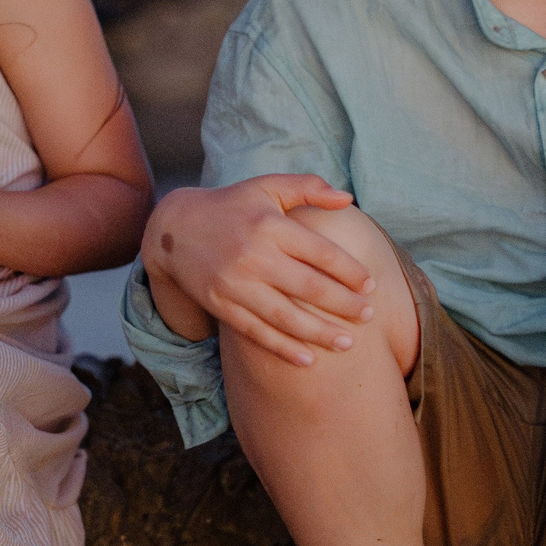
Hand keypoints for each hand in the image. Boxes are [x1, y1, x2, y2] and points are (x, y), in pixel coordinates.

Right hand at [142, 175, 376, 364]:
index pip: (321, 253)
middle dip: (344, 305)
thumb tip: (348, 198)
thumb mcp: (267, 186)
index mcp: (271, 226)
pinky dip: (283, 348)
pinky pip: (257, 332)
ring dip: (320, 333)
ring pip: (286, 317)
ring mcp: (236, 284)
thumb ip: (308, 187)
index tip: (371, 286)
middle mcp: (254, 256)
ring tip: (348, 343)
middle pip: (309, 288)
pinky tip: (308, 359)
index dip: (350, 271)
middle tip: (369, 316)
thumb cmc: (232, 206)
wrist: (174, 230)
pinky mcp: (221, 305)